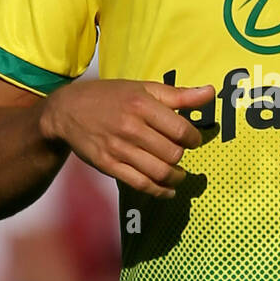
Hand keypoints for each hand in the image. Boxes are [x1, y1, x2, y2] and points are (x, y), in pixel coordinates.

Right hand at [40, 79, 215, 197]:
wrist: (67, 111)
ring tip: (179, 174)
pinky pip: (141, 184)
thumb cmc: (111, 97)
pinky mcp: (108, 165)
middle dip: (182, 156)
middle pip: (173, 153)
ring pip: (160, 172)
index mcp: (141, 104)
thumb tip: (211, 93)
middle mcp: (130, 127)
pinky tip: (168, 190)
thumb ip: (179, 95)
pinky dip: (160, 191)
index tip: (193, 139)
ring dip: (176, 177)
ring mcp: (118, 149)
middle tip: (180, 153)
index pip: (181, 130)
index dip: (194, 138)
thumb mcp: (143, 89)